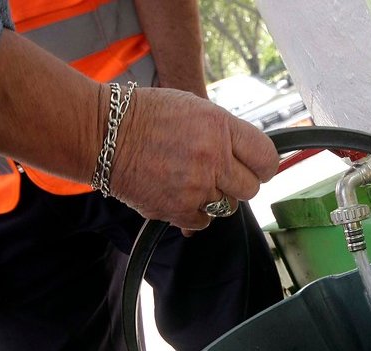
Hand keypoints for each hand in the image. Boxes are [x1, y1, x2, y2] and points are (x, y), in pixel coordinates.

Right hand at [111, 88, 277, 229]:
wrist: (104, 134)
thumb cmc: (147, 116)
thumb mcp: (196, 108)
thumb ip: (226, 132)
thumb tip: (251, 156)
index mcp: (220, 128)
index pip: (266, 158)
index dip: (264, 166)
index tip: (257, 168)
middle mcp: (212, 158)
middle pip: (251, 188)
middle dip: (239, 182)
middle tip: (221, 174)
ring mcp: (196, 187)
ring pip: (227, 206)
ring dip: (214, 197)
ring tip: (191, 179)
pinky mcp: (177, 210)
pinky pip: (204, 221)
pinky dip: (194, 212)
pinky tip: (180, 193)